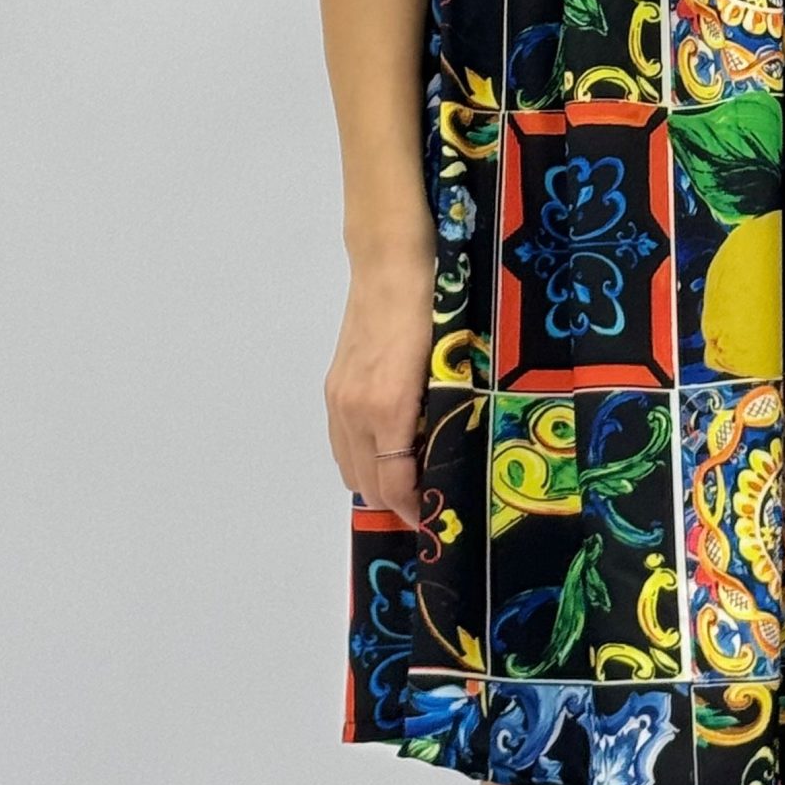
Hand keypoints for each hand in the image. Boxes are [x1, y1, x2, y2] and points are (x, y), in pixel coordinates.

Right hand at [323, 243, 435, 524]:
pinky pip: (340, 442)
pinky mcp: (334, 386)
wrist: (390, 264)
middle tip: (429, 501)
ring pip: (349, 468)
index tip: (435, 520)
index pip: (394, 484)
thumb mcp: (448, 364)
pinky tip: (385, 450)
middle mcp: (355, 410)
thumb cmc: (435, 307)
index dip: (414, 510)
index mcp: (388, 407)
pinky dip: (360, 458)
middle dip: (397, 502)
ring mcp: (339, 398)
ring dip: (376, 482)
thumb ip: (443, 414)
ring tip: (409, 481)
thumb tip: (451, 456)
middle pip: (368, 485)